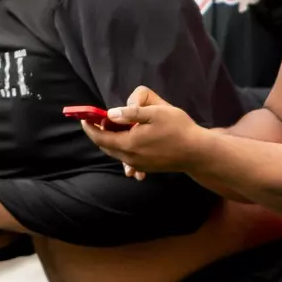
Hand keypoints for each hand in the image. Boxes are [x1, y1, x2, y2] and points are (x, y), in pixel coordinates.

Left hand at [81, 87, 208, 178]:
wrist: (197, 152)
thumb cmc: (178, 129)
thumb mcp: (155, 112)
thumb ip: (130, 113)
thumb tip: (110, 114)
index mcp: (129, 143)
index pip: (101, 138)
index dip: (90, 127)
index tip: (84, 118)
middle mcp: (130, 158)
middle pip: (107, 146)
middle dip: (101, 133)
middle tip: (101, 119)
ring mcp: (139, 165)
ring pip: (117, 153)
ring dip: (112, 140)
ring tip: (116, 127)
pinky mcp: (147, 168)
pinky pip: (128, 159)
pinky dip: (123, 149)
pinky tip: (130, 141)